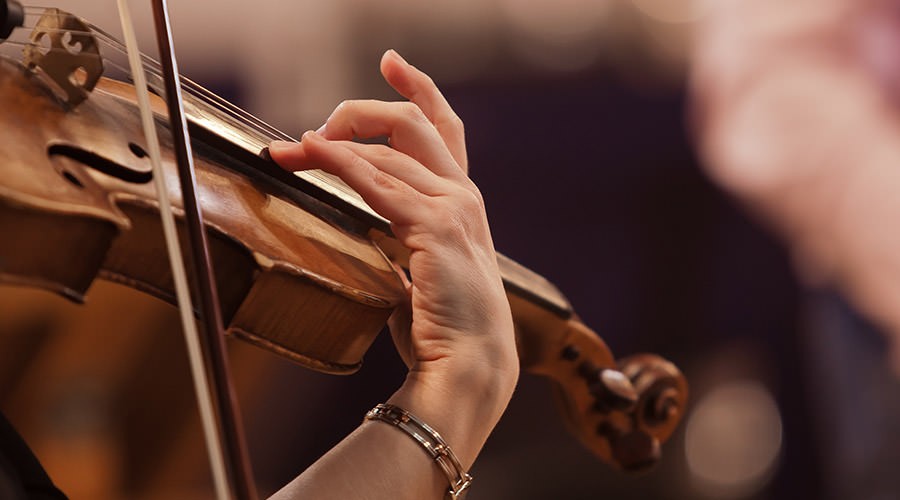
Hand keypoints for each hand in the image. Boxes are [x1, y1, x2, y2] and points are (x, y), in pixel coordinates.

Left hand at [268, 50, 518, 462]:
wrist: (471, 363)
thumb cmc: (447, 325)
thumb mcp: (427, 268)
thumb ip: (407, 235)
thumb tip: (372, 223)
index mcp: (462, 201)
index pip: (443, 129)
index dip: (419, 90)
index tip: (393, 63)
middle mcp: (463, 195)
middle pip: (412, 124)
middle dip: (359, 113)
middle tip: (313, 130)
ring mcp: (454, 207)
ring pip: (387, 151)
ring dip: (330, 144)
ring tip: (289, 153)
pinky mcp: (435, 226)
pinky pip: (377, 181)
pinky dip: (339, 162)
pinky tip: (310, 152)